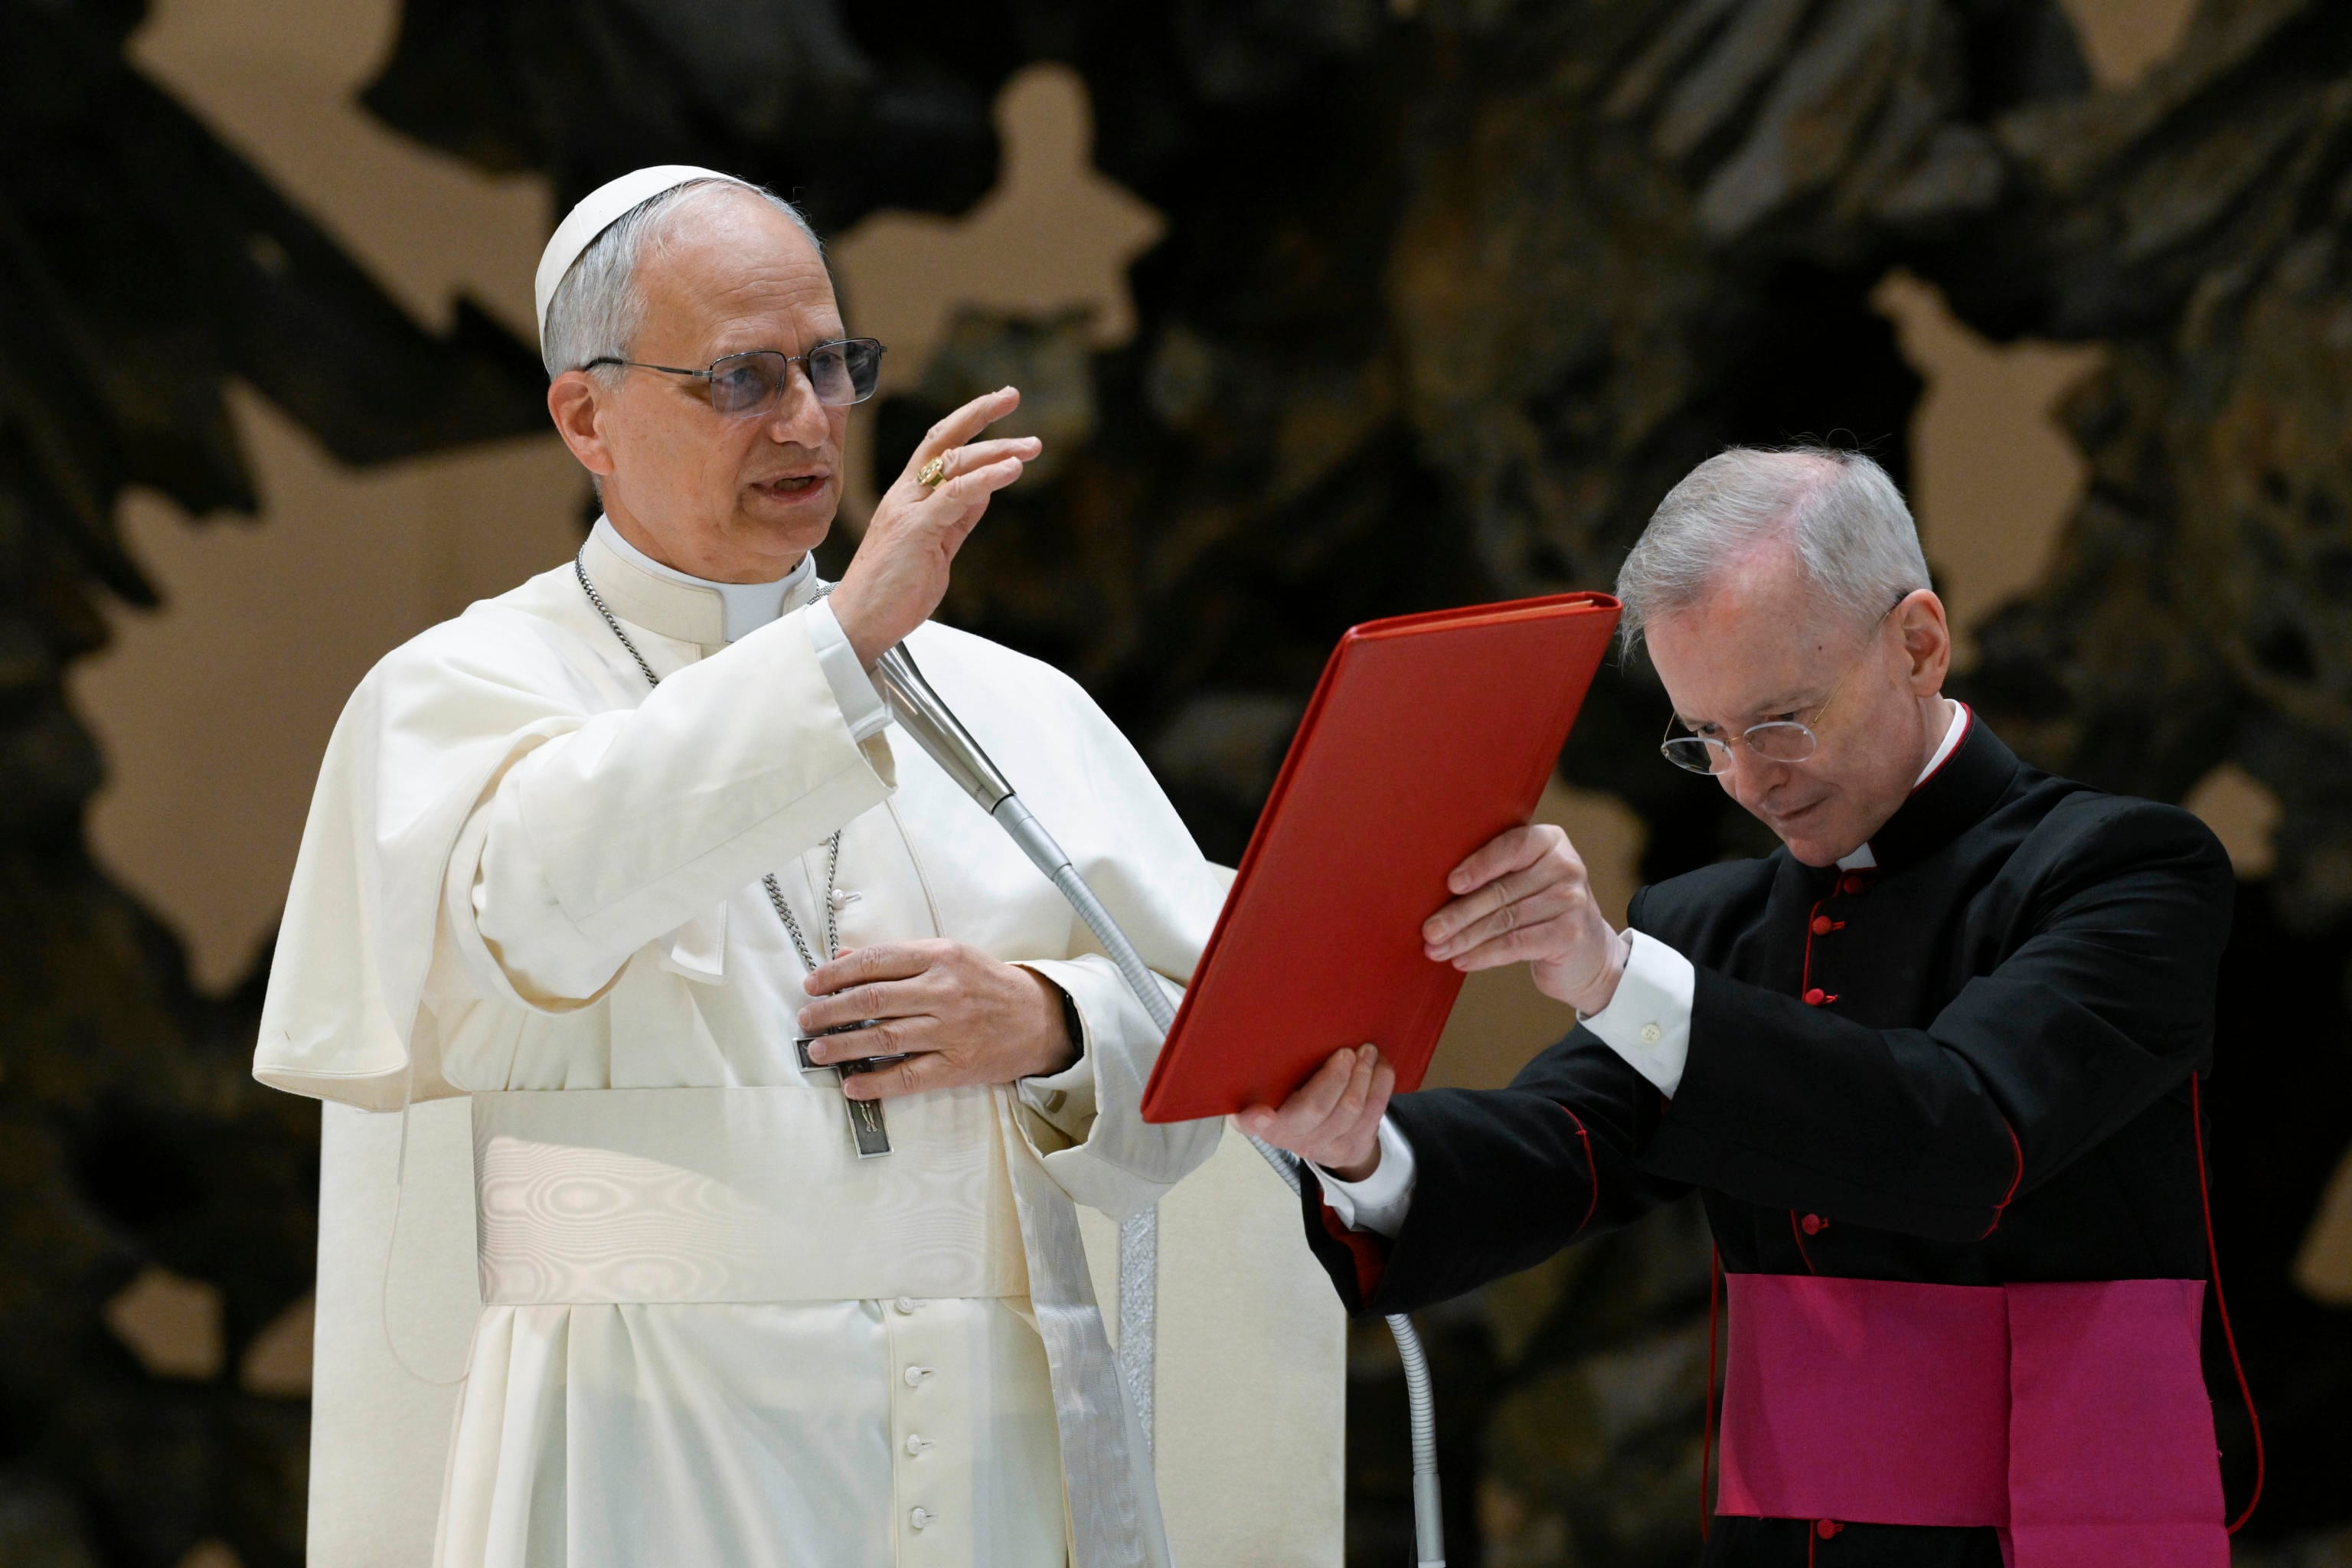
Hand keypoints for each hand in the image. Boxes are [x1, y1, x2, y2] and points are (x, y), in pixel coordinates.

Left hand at [797, 940, 1075, 1098]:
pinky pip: (909, 1076)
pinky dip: (877, 1081)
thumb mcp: (949, 956)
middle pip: (873, 999)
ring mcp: (950, 1030)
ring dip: (843, 1045)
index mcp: (940, 957)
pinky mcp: (957, 1065)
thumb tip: (844, 958)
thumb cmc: (990, 985)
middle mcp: (943, 991)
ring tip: (817, 1050)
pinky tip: (852, 1084)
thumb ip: (898, 957)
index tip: (812, 985)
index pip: (875, 962)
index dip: (836, 974)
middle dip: (831, 1010)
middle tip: (807, 1019)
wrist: (1040, 1018)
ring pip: (885, 1036)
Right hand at [828, 387, 1040, 664]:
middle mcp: (906, 495)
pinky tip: (1012, 470)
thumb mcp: (935, 546)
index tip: (1000, 404)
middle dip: (979, 413)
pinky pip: (955, 496)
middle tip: (1012, 395)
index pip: (939, 445)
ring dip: (996, 450)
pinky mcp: (916, 530)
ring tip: (1030, 446)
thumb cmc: (893, 589)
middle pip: (943, 440)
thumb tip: (983, 492)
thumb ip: (957, 517)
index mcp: (908, 496)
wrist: (859, 622)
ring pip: (953, 464)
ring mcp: (909, 510)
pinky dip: (986, 479)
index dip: (969, 421)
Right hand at [1237, 1045, 1393, 1181]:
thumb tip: (1285, 1030)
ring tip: (1367, 1051)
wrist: (1325, 1140)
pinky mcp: (1353, 1147)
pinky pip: (1373, 1113)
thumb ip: (1276, 1072)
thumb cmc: (1295, 1099)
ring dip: (1363, 1075)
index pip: (1252, 1124)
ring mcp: (1324, 1146)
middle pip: (1315, 1108)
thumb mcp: (1277, 1088)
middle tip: (1346, 1052)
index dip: (1256, 1120)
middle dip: (1336, 1077)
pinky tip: (1379, 1067)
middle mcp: (1290, 1137)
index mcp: (1263, 1120)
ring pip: (1350, 1109)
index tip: (1263, 1112)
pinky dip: (1380, 1084)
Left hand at [1423, 824, 1626, 1014]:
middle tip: (1429, 930)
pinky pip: (1516, 944)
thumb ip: (1496, 874)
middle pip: (1501, 890)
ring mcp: (1572, 900)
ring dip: (1464, 938)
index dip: (1479, 865)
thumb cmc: (1539, 911)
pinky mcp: (1569, 934)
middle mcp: (1566, 866)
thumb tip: (1431, 888)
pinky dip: (1484, 954)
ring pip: (1504, 920)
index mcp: (1550, 841)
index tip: (1451, 884)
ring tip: (1436, 950)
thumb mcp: (1526, 881)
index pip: (1511, 847)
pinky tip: (1462, 961)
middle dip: (1459, 913)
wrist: (1588, 954)